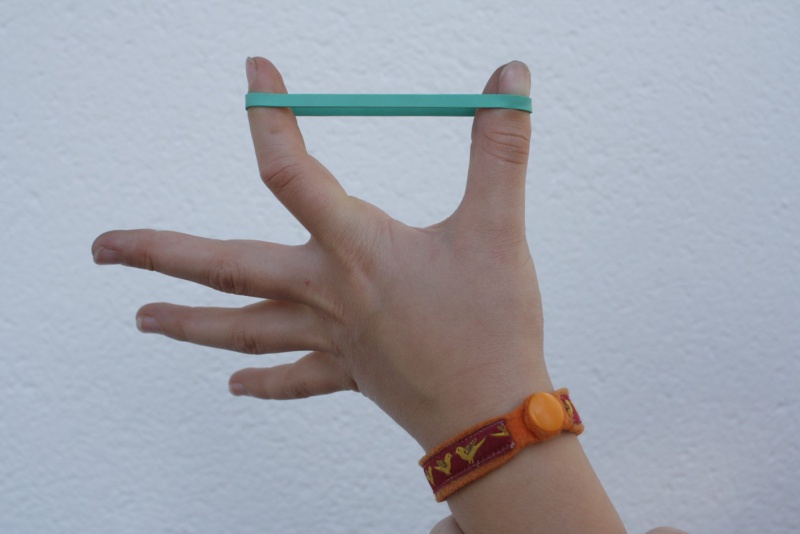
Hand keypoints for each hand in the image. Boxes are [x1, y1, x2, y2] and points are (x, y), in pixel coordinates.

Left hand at [91, 57, 545, 450]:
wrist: (493, 416)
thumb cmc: (491, 326)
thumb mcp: (497, 227)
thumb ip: (498, 149)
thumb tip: (509, 78)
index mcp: (355, 249)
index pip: (292, 172)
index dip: (271, 117)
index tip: (256, 77)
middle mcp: (327, 293)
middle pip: (227, 267)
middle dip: (159, 253)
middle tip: (103, 248)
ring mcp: (331, 339)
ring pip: (244, 328)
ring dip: (189, 324)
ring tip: (141, 318)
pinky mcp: (348, 374)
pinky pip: (294, 378)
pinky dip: (262, 381)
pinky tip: (234, 384)